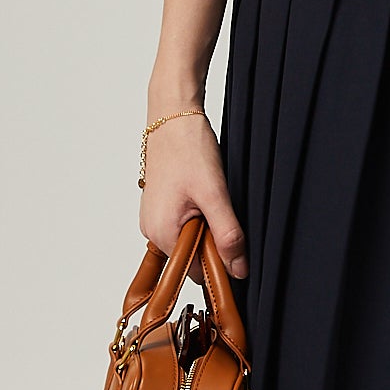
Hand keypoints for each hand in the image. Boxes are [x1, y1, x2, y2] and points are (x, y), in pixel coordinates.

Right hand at [139, 110, 247, 280]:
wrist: (173, 117)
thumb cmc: (188, 149)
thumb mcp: (215, 195)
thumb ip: (227, 235)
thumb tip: (237, 269)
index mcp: (161, 234)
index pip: (196, 272)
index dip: (220, 261)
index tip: (233, 241)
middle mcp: (152, 231)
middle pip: (192, 256)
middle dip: (212, 240)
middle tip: (221, 209)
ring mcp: (153, 219)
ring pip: (190, 239)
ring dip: (206, 226)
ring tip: (209, 198)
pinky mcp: (159, 208)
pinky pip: (183, 225)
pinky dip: (198, 216)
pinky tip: (202, 195)